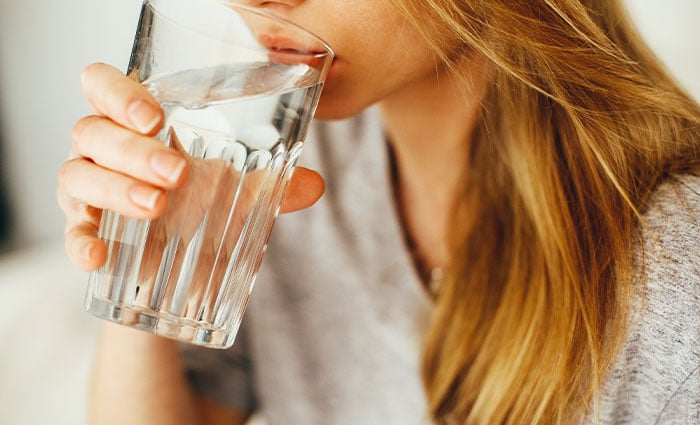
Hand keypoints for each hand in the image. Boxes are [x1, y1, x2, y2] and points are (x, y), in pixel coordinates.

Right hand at [58, 62, 324, 271]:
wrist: (179, 268)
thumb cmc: (201, 208)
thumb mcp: (238, 193)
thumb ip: (272, 185)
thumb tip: (315, 184)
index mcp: (135, 124)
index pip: (103, 85)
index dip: (119, 93)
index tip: (155, 117)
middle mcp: (103, 149)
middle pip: (92, 130)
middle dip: (133, 149)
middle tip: (177, 173)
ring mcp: (87, 189)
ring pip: (76, 173)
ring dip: (115, 188)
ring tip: (157, 206)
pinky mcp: (85, 230)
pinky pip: (70, 232)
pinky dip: (80, 241)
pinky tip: (99, 256)